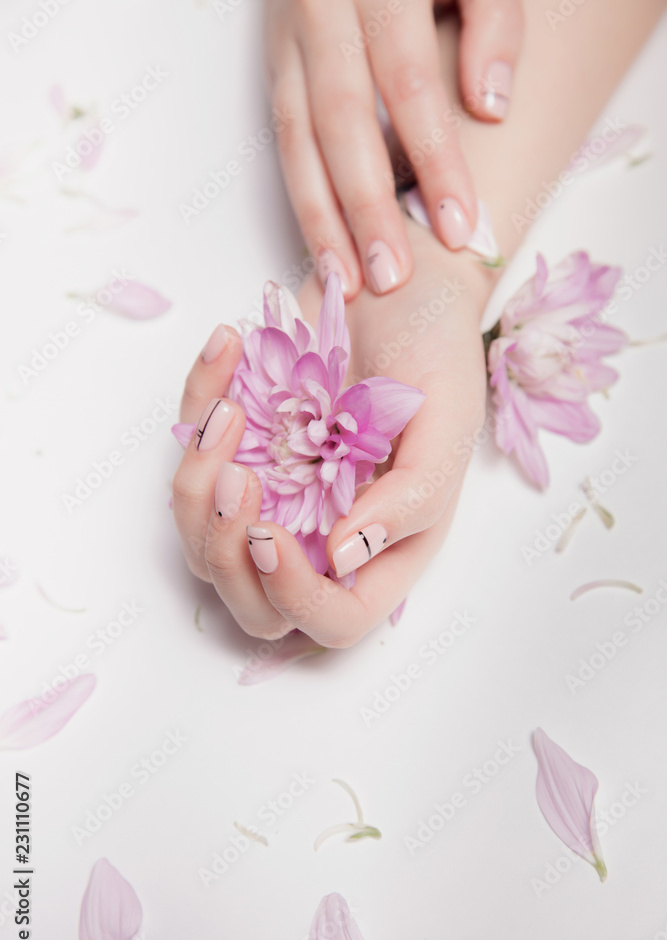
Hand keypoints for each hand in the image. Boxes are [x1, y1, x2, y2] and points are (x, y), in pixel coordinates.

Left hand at [171, 219, 488, 646]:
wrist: (403, 289)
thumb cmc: (437, 356)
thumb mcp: (446, 423)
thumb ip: (411, 497)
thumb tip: (343, 557)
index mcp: (383, 548)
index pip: (335, 619)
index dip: (295, 598)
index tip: (270, 534)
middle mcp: (323, 538)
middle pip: (253, 603)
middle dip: (226, 554)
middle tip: (235, 477)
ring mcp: (274, 500)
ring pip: (205, 544)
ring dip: (197, 482)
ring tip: (228, 407)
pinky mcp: (238, 452)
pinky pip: (191, 458)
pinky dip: (196, 404)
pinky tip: (227, 349)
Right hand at [265, 0, 522, 296]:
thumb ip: (492, 20)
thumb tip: (491, 107)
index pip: (406, 80)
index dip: (433, 157)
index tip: (459, 225)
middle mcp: (316, 7)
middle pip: (340, 119)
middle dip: (366, 205)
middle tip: (391, 277)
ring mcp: (286, 37)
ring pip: (296, 136)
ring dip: (320, 217)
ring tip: (345, 284)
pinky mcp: (273, 61)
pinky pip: (281, 137)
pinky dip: (302, 196)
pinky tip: (324, 245)